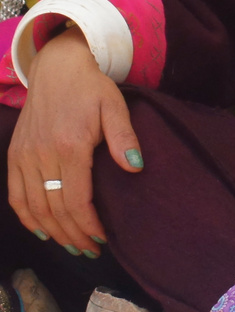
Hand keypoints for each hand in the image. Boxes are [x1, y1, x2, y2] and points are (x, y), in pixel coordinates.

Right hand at [7, 28, 143, 255]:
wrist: (57, 68)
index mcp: (69, 146)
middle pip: (54, 209)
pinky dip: (27, 217)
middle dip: (73, 234)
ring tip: (72, 246)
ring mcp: (24, 157)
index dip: (88, 224)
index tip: (103, 238)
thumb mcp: (115, 105)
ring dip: (53, 232)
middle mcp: (42, 155)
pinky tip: (43, 230)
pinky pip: (16, 195)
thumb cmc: (91, 87)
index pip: (76, 200)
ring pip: (33, 207)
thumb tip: (136, 168)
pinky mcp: (15, 155)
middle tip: (91, 249)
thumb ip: (124, 137)